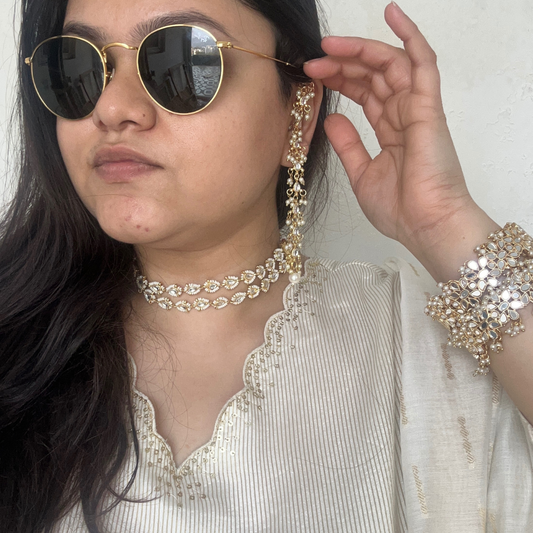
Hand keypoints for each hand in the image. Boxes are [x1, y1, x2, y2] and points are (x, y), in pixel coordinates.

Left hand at [303, 2, 486, 258]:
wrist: (425, 226)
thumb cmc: (400, 209)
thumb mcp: (361, 175)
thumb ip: (348, 145)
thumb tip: (331, 118)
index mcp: (391, 132)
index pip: (365, 93)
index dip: (340, 79)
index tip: (312, 75)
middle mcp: (405, 116)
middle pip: (374, 76)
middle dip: (343, 64)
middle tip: (314, 60)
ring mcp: (418, 109)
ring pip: (391, 65)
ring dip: (361, 51)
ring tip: (330, 47)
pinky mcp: (429, 108)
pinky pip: (423, 63)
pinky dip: (410, 37)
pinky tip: (392, 14)